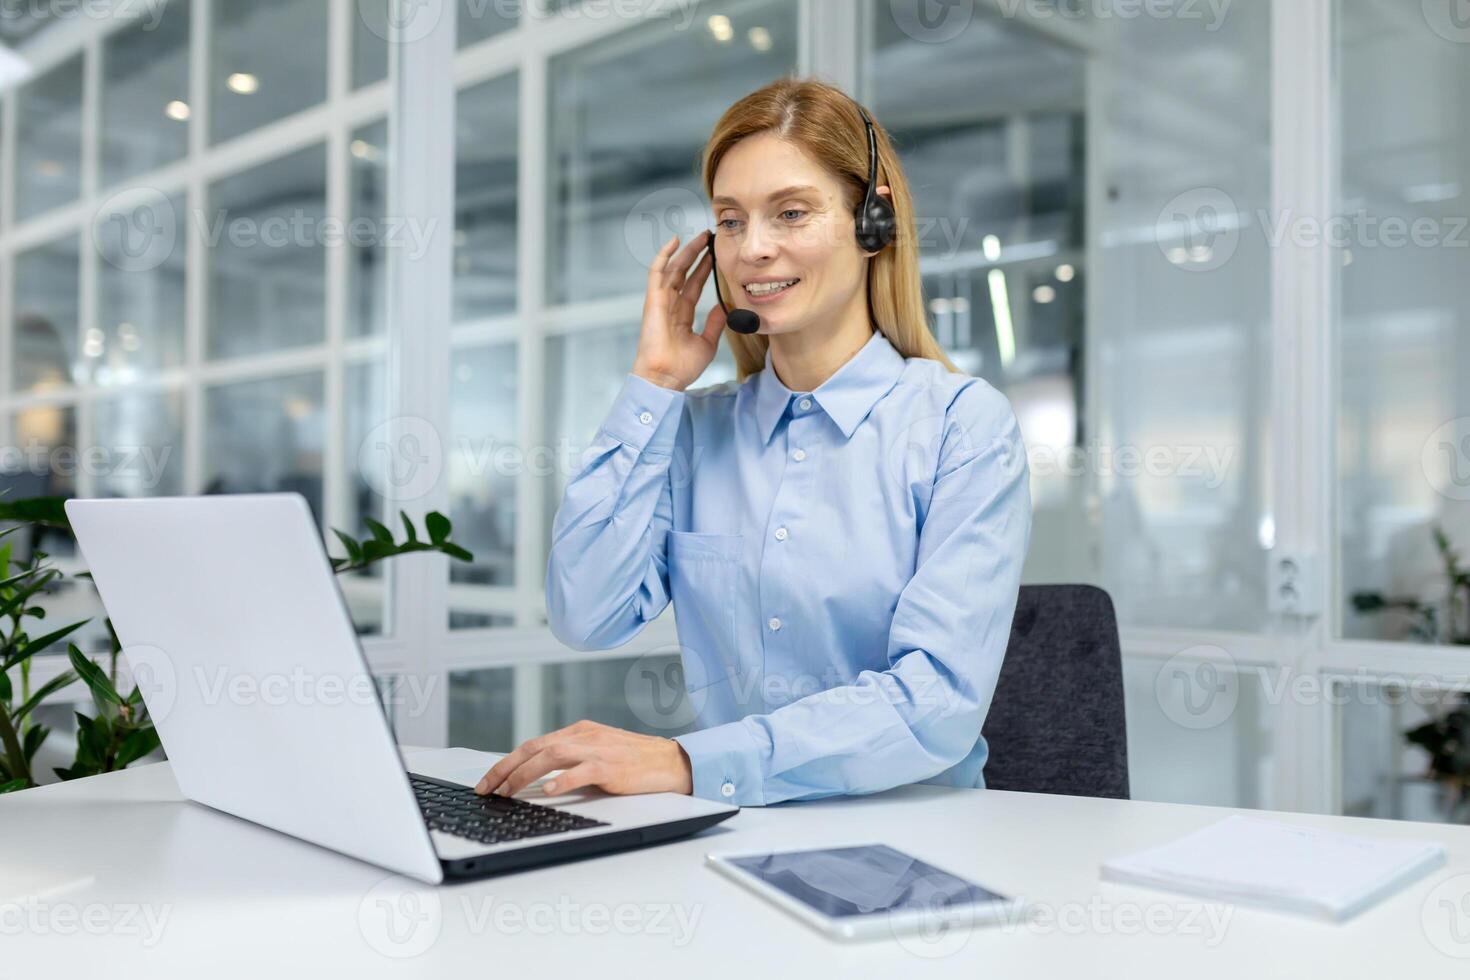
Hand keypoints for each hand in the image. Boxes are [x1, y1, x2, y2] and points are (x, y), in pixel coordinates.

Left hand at [474, 720, 693, 797]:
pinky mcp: (611, 766)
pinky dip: (562, 780)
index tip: (488, 780)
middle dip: (505, 769)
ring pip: (551, 756)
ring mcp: (597, 749)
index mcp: (579, 732)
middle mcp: (584, 736)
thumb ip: (571, 761)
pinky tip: (548, 791)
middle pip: (534, 748)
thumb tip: (538, 780)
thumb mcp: (598, 754)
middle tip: (486, 788)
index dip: (506, 762)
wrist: (671, 761)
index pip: (533, 744)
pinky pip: (581, 771)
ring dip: (524, 775)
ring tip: (507, 792)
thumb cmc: (635, 761)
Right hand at [630, 231, 726, 391]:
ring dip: (686, 251)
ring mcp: (660, 301)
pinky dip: (663, 256)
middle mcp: (670, 305)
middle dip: (696, 254)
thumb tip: (724, 307)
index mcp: (681, 315)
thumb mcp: (707, 343)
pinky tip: (674, 241)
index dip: (704, 269)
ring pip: (674, 268)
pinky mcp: (653, 300)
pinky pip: (656, 272)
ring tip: (701, 236)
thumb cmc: (682, 367)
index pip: (694, 285)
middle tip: (710, 238)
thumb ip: (714, 323)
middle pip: (684, 273)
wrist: (665, 377)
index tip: (715, 255)